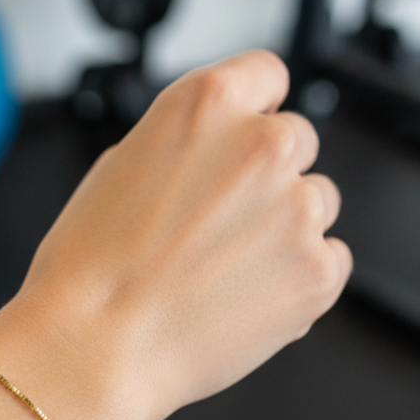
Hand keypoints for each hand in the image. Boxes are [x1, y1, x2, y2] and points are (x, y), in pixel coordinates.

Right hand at [0, 51, 350, 419]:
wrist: (95, 346)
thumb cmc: (88, 271)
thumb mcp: (118, 168)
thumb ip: (184, 145)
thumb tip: (209, 156)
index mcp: (207, 104)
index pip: (268, 74)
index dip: (255, 109)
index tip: (248, 133)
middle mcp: (262, 145)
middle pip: (298, 139)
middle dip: (268, 176)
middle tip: (222, 223)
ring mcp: (297, 208)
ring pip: (318, 201)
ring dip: (286, 227)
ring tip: (226, 268)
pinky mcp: (318, 270)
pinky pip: (331, 260)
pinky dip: (299, 277)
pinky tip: (247, 295)